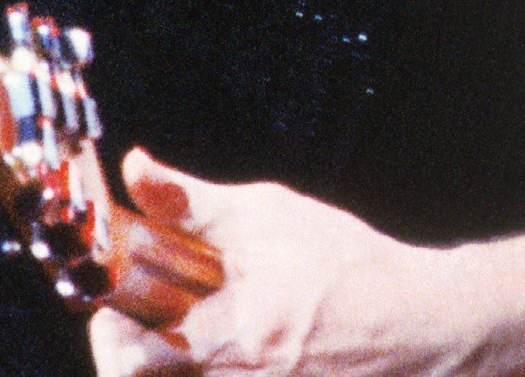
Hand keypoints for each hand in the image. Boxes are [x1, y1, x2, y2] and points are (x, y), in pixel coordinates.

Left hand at [89, 149, 470, 376]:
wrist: (417, 322)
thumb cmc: (345, 265)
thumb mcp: (267, 214)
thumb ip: (191, 200)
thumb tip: (135, 168)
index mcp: (231, 336)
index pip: (127, 358)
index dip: (108, 331)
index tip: (111, 302)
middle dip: (126, 354)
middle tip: (133, 322)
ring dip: (162, 364)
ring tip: (178, 328)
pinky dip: (202, 370)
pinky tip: (215, 345)